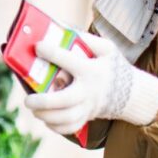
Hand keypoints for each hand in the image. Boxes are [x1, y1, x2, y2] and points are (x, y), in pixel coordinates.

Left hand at [24, 32, 157, 133]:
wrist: (130, 92)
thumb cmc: (111, 66)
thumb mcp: (105, 48)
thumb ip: (86, 39)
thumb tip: (61, 29)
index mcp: (91, 70)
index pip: (70, 61)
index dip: (52, 52)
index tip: (37, 46)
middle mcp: (89, 91)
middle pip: (65, 101)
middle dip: (44, 102)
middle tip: (27, 99)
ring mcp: (88, 108)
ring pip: (65, 118)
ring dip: (46, 115)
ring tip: (33, 107)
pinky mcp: (86, 119)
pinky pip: (69, 128)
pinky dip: (55, 126)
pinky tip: (45, 118)